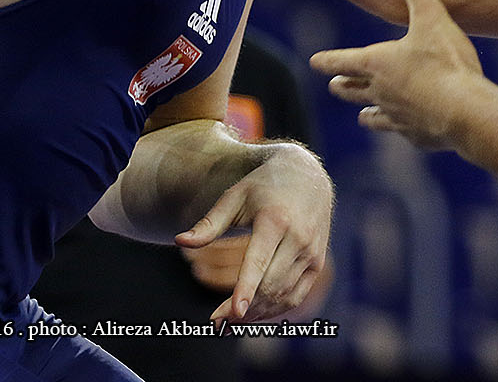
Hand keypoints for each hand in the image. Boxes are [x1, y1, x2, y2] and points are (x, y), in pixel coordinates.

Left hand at [175, 143, 332, 322]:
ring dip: (257, 313)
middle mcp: (299, 238)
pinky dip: (275, 310)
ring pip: (283, 295)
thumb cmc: (264, 186)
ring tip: (230, 321)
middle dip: (242, 309)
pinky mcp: (317, 262)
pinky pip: (297, 295)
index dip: (246, 289)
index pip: (259, 261)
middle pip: (270, 285)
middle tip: (217, 322)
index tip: (233, 312)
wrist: (307, 176)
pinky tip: (254, 313)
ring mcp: (312, 252)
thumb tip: (179, 242)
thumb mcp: (234, 197)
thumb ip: (209, 223)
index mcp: (276, 220)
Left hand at [310, 0, 483, 150]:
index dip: (326, 60)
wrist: (467, 112)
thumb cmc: (447, 63)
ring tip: (363, 114)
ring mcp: (397, 117)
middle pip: (351, 90)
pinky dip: (400, 128)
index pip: (341, 61)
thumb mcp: (432, 17)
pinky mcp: (416, 136)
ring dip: (366, 112)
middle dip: (342, 85)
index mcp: (378, 64)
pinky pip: (401, 131)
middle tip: (334, 84)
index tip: (315, 62)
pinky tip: (407, 127)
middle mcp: (380, 92)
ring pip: (372, 116)